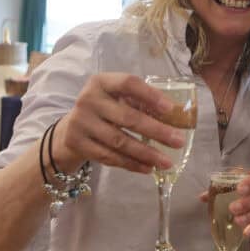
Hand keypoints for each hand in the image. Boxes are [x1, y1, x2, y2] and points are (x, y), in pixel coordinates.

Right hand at [51, 73, 185, 173]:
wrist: (71, 128)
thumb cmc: (105, 109)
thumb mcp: (117, 98)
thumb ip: (140, 102)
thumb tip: (177, 116)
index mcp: (102, 82)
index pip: (128, 83)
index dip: (150, 95)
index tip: (171, 108)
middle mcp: (88, 99)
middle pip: (127, 117)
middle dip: (156, 131)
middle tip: (178, 141)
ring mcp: (80, 122)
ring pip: (119, 141)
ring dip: (146, 153)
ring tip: (167, 162)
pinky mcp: (77, 143)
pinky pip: (109, 157)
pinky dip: (131, 164)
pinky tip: (148, 168)